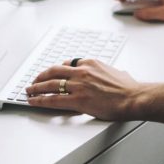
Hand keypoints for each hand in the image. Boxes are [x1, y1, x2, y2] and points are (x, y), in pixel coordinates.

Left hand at [26, 59, 144, 119]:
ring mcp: (78, 85)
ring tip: (29, 90)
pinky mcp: (77, 100)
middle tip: (35, 79)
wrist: (133, 97)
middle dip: (42, 75)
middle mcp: (82, 72)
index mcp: (91, 63)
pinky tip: (34, 101)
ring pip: (50, 84)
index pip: (69, 63)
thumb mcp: (117, 72)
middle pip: (55, 71)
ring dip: (36, 87)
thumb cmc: (129, 88)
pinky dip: (40, 100)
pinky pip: (53, 99)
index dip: (58, 69)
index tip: (53, 72)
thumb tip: (113, 75)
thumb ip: (109, 72)